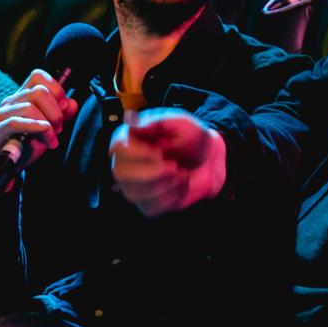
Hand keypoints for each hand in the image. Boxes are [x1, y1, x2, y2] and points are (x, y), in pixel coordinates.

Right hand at [0, 69, 78, 193]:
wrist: (2, 172)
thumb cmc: (24, 148)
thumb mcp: (48, 130)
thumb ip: (61, 116)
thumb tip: (71, 103)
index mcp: (22, 97)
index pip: (38, 76)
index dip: (56, 90)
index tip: (63, 109)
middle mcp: (10, 101)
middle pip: (39, 91)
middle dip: (55, 111)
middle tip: (58, 129)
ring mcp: (0, 114)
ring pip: (30, 106)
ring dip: (48, 124)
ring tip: (51, 140)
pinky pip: (16, 122)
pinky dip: (35, 127)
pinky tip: (46, 136)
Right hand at [110, 109, 226, 217]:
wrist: (210, 160)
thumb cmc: (191, 138)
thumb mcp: (180, 123)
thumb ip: (156, 122)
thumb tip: (130, 119)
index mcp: (130, 138)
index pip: (118, 147)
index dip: (139, 152)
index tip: (160, 152)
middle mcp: (126, 163)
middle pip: (121, 173)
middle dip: (152, 172)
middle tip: (174, 166)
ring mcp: (134, 185)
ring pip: (135, 193)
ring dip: (165, 185)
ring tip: (181, 173)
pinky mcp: (148, 203)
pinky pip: (151, 207)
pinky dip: (172, 197)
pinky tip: (181, 185)